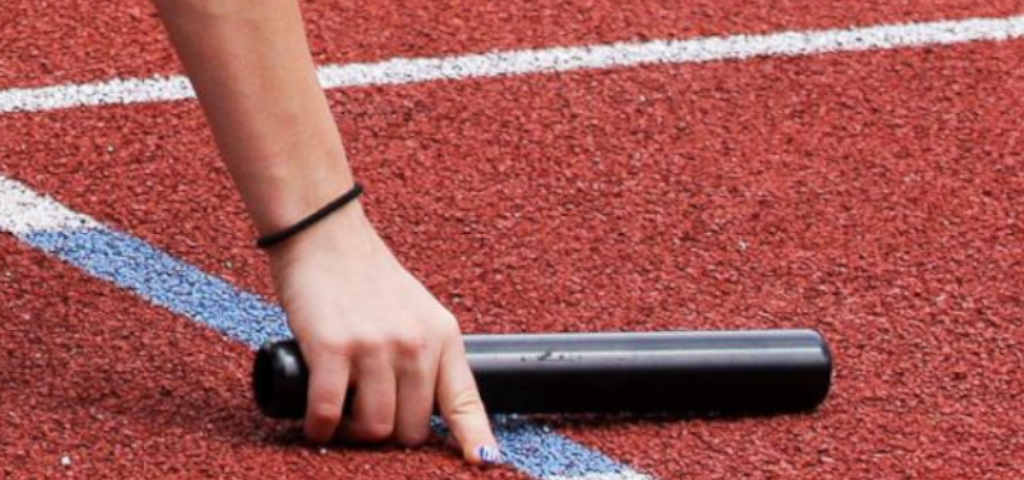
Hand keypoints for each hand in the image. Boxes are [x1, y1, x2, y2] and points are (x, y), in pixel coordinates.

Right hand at [267, 201, 500, 464]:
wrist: (325, 235)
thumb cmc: (367, 279)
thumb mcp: (417, 312)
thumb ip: (424, 354)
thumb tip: (421, 411)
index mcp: (442, 337)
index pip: (465, 401)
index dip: (474, 437)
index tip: (483, 462)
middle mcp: (415, 345)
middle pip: (412, 429)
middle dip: (388, 437)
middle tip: (364, 420)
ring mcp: (375, 347)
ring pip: (374, 429)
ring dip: (353, 435)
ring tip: (339, 420)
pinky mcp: (332, 348)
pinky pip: (329, 413)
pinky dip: (320, 428)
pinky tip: (315, 424)